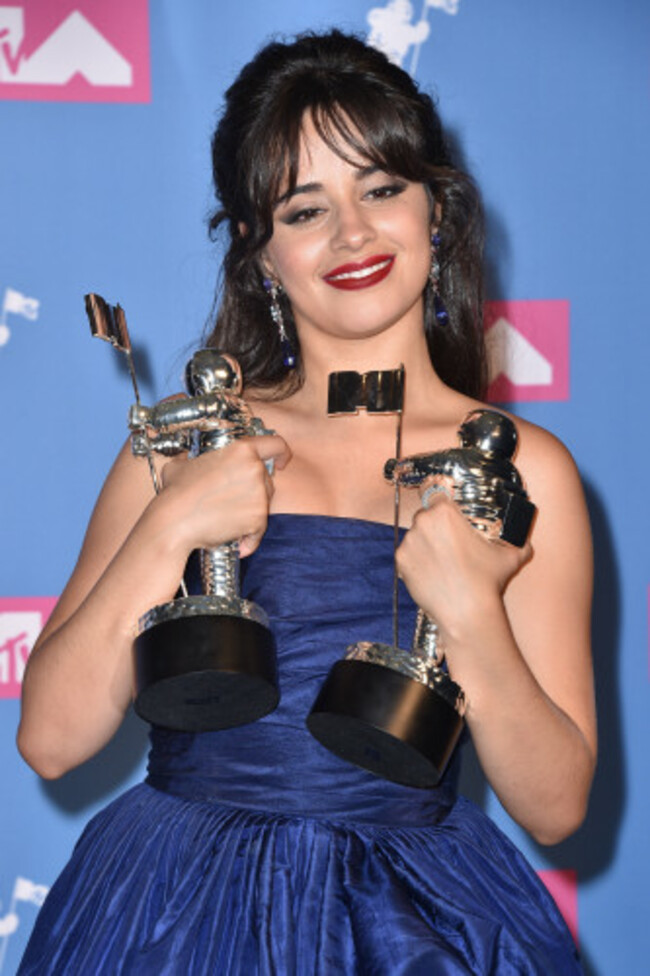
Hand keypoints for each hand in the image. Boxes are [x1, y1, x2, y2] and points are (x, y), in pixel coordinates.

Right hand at [157, 434, 290, 556]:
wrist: (174, 522)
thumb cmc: (175, 492)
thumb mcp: (182, 463)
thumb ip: (196, 459)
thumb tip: (190, 460)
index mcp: (241, 450)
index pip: (275, 444)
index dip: (282, 453)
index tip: (281, 462)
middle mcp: (255, 469)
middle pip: (267, 479)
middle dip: (254, 490)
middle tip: (231, 500)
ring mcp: (259, 495)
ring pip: (264, 503)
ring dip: (250, 512)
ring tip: (225, 520)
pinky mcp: (259, 518)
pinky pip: (259, 529)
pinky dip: (250, 538)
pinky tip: (237, 543)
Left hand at [396, 492, 530, 641]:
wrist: (466, 612)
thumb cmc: (487, 581)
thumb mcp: (511, 556)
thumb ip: (519, 542)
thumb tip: (526, 541)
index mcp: (445, 512)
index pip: (437, 494)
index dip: (442, 502)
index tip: (447, 512)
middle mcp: (423, 522)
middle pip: (425, 516)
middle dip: (434, 525)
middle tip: (448, 542)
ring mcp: (409, 542)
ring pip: (415, 535)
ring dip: (424, 543)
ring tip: (441, 561)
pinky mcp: (401, 562)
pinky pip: (407, 555)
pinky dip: (416, 561)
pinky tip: (432, 572)